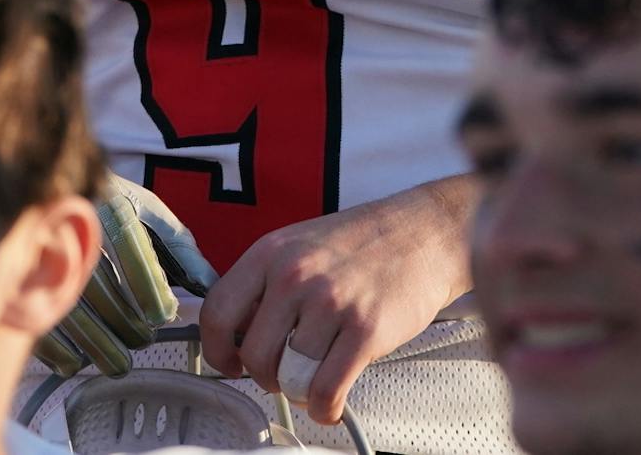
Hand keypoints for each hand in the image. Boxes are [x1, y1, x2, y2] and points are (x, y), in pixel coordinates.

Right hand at [37, 175, 219, 377]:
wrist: (49, 182)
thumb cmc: (113, 205)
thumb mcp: (149, 212)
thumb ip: (180, 248)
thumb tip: (208, 285)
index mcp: (109, 203)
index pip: (128, 243)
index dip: (145, 281)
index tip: (162, 315)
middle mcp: (72, 224)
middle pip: (97, 278)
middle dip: (122, 317)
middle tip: (144, 342)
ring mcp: (40, 250)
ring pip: (66, 301)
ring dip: (93, 338)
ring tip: (118, 364)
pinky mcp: (18, 275)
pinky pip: (34, 311)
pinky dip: (54, 343)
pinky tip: (73, 363)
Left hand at [199, 177, 475, 425]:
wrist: (424, 232)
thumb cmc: (363, 242)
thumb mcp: (299, 244)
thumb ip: (266, 283)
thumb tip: (237, 332)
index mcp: (270, 253)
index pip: (218, 313)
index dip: (217, 350)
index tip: (230, 363)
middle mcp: (294, 276)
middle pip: (254, 354)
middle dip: (266, 375)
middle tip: (283, 373)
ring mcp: (330, 303)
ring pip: (290, 376)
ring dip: (301, 390)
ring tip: (315, 379)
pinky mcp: (365, 330)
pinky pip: (327, 390)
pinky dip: (325, 408)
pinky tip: (331, 403)